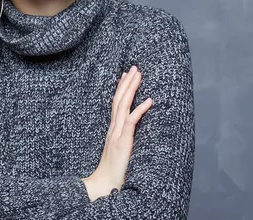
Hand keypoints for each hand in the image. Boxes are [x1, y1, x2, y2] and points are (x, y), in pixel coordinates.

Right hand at [83, 65, 152, 200]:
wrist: (103, 184)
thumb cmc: (113, 172)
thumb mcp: (119, 152)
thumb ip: (124, 141)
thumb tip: (132, 134)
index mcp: (112, 130)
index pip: (116, 104)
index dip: (121, 89)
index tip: (126, 75)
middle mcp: (113, 129)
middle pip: (119, 100)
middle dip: (127, 82)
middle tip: (134, 67)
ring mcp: (117, 135)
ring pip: (123, 106)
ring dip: (131, 89)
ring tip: (138, 75)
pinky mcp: (123, 142)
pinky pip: (131, 122)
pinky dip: (140, 110)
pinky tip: (148, 100)